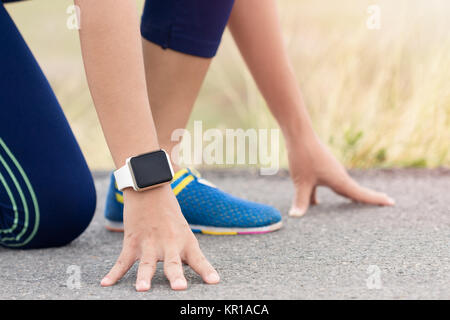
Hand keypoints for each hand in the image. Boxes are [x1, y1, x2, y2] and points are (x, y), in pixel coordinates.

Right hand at [100, 185, 219, 290]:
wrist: (149, 187)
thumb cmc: (168, 211)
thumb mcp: (182, 229)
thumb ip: (183, 250)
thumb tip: (187, 268)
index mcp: (185, 241)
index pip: (198, 259)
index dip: (206, 271)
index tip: (214, 281)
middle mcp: (169, 243)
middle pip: (172, 263)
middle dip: (175, 275)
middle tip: (179, 287)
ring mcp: (149, 243)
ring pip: (147, 263)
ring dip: (144, 276)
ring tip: (142, 289)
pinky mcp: (133, 241)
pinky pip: (123, 261)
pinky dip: (114, 273)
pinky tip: (106, 283)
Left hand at [286, 133, 394, 216]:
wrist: (299, 135)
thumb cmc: (303, 157)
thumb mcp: (301, 181)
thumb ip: (301, 200)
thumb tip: (296, 217)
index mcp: (338, 180)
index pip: (360, 194)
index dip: (375, 199)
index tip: (392, 202)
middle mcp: (338, 175)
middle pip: (355, 190)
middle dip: (369, 198)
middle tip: (387, 202)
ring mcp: (330, 170)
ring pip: (342, 187)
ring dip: (350, 195)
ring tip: (357, 204)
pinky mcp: (321, 167)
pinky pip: (328, 184)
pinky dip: (327, 193)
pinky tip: (316, 204)